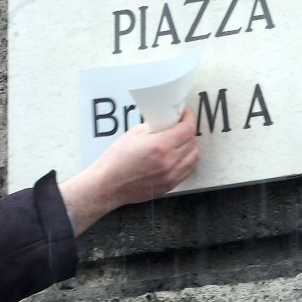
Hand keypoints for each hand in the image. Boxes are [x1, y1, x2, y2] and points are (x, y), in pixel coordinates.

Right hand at [59, 110, 198, 235]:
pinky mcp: (170, 185)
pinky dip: (187, 161)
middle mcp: (168, 162)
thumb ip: (153, 127)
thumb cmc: (115, 163)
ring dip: (189, 146)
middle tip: (179, 126)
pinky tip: (178, 156)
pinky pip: (188, 170)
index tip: (184, 115)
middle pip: (192, 141)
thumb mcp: (133, 135)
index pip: (187, 129)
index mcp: (159, 146)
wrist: (107, 185)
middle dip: (187, 131)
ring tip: (179, 142)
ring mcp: (171, 176)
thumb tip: (165, 123)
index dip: (188, 118)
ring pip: (194, 156)